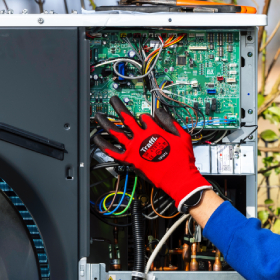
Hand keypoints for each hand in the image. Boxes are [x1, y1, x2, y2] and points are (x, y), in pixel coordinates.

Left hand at [92, 96, 210, 210]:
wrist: (178, 178)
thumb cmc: (182, 160)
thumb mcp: (182, 136)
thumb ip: (170, 122)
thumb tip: (160, 112)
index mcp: (154, 129)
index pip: (144, 117)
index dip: (144, 117)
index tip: (144, 119)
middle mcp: (142, 137)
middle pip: (126, 118)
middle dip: (118, 107)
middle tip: (113, 100)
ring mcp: (134, 148)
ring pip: (116, 132)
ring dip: (106, 123)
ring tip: (99, 116)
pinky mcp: (131, 160)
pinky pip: (114, 153)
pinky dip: (104, 146)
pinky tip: (97, 140)